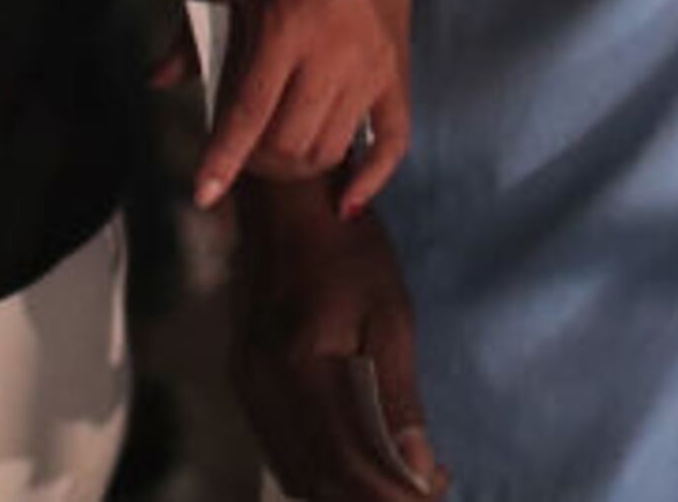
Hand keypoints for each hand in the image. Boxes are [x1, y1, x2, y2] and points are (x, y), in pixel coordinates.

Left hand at [183, 0, 416, 213]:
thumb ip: (193, 32)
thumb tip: (157, 81)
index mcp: (283, 26)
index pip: (247, 112)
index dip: (223, 160)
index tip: (204, 195)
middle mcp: (331, 53)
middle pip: (288, 143)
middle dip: (256, 162)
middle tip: (241, 152)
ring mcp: (370, 67)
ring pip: (330, 149)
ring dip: (297, 166)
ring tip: (277, 153)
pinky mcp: (397, 73)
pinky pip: (393, 142)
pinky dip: (370, 178)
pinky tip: (346, 200)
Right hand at [231, 184, 448, 499]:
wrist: (285, 204)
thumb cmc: (349, 251)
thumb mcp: (389, 315)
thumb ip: (397, 397)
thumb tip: (418, 468)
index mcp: (302, 368)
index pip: (346, 463)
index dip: (390, 493)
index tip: (433, 492)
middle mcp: (264, 388)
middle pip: (316, 478)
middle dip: (370, 498)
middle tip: (420, 491)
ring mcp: (247, 387)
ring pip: (294, 470)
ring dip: (344, 490)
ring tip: (396, 484)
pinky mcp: (244, 381)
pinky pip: (280, 446)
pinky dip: (318, 468)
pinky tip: (355, 465)